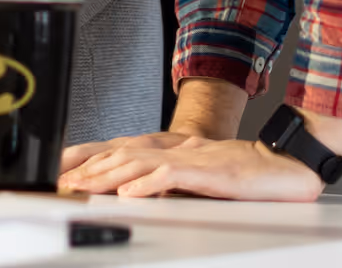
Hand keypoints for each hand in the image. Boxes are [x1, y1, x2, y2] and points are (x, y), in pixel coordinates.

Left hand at [58, 136, 323, 201]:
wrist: (283, 165)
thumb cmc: (239, 173)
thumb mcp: (193, 176)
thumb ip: (163, 180)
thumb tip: (130, 191)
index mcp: (169, 149)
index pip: (118, 148)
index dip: (86, 156)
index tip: (58, 167)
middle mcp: (173, 148)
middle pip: (121, 153)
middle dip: (86, 167)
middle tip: (59, 180)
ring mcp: (189, 157)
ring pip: (138, 161)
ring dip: (106, 175)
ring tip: (82, 186)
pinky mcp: (208, 171)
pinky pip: (172, 176)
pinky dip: (148, 183)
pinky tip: (129, 192)